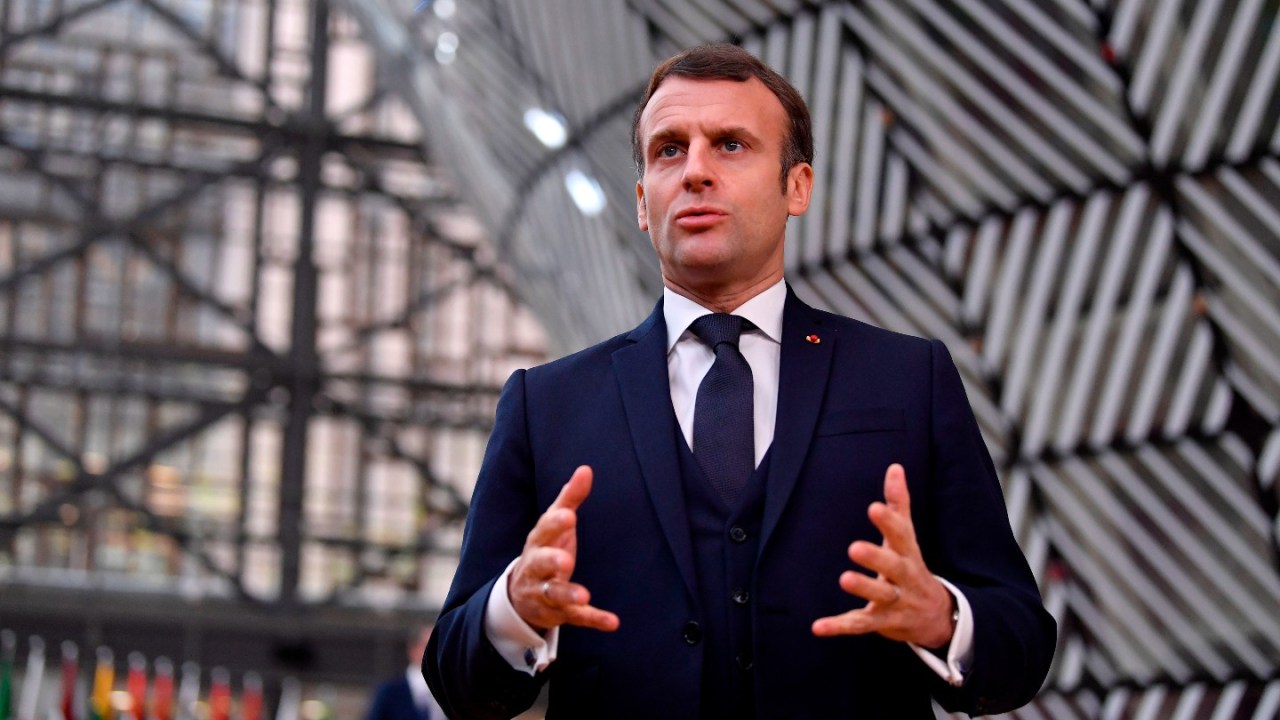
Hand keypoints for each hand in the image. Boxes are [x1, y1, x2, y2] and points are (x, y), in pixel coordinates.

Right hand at [508, 465, 620, 633]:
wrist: (520, 596)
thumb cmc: (544, 549)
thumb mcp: (553, 525)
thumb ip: (570, 498)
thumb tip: (586, 469)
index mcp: (538, 542)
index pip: (543, 531)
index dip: (555, 524)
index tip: (569, 515)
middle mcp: (537, 568)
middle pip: (540, 564)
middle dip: (551, 562)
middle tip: (565, 560)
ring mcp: (546, 594)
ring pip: (554, 595)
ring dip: (568, 594)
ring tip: (584, 596)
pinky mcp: (559, 614)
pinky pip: (576, 619)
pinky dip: (593, 620)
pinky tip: (613, 622)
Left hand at [811, 463, 955, 648]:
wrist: (937, 617)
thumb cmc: (912, 567)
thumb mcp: (907, 536)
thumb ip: (898, 503)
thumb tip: (894, 466)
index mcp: (908, 552)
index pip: (901, 535)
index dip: (889, 522)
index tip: (873, 507)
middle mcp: (905, 577)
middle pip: (894, 567)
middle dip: (877, 558)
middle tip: (854, 547)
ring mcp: (896, 602)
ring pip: (881, 595)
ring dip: (864, 588)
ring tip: (844, 578)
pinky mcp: (882, 622)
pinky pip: (860, 624)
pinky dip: (839, 626)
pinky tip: (817, 626)